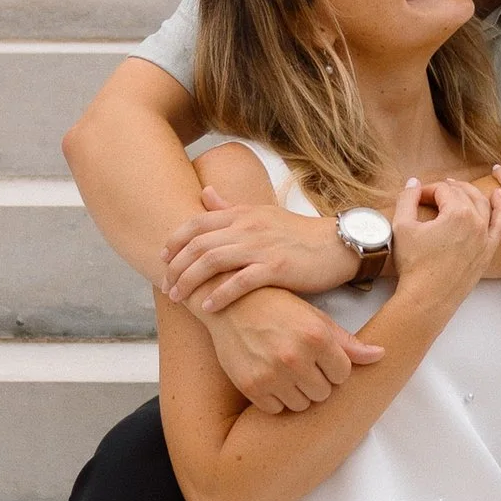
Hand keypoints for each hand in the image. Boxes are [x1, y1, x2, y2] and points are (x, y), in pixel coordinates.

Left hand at [163, 184, 350, 315]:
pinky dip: (220, 294)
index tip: (162, 259)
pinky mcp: (277, 267)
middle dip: (176, 266)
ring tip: (179, 298)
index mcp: (243, 214)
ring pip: (212, 261)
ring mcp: (261, 246)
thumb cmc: (299, 234)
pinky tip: (209, 306)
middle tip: (166, 286)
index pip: (196, 223)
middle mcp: (248, 227)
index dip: (174, 241)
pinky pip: (240, 282)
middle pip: (199, 244)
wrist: (338, 245)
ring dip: (190, 281)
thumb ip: (230, 207)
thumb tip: (204, 193)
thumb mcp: (263, 214)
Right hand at [203, 287, 383, 416]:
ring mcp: (272, 374)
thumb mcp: (315, 318)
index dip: (333, 367)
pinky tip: (268, 376)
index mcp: (316, 337)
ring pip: (301, 405)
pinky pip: (276, 409)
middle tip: (301, 363)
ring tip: (285, 370)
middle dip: (316, 381)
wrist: (231, 304)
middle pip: (323, 393)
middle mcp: (295, 357)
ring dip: (297, 392)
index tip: (320, 357)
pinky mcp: (251, 386)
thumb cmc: (277, 308)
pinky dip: (275, 398)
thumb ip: (348, 342)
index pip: (343, 375)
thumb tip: (381, 356)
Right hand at [390, 172, 497, 307]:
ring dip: (470, 192)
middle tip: (431, 194)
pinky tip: (497, 196)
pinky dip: (500, 208)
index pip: (442, 190)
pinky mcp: (488, 251)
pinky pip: (499, 225)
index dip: (426, 190)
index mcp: (458, 213)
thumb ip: (407, 199)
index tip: (416, 198)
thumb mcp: (402, 226)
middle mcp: (477, 222)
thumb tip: (414, 182)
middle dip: (445, 190)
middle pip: (462, 194)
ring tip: (458, 188)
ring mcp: (485, 237)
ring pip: (482, 205)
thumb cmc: (415, 265)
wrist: (428, 299)